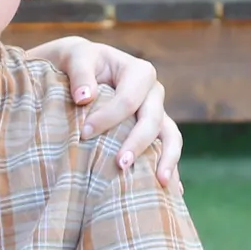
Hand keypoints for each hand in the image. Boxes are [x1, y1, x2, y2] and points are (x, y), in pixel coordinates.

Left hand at [21, 35, 182, 188]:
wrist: (85, 70)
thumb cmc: (79, 64)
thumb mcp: (77, 58)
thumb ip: (80, 74)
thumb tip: (84, 98)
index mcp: (139, 72)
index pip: (129, 99)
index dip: (109, 118)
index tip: (85, 134)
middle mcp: (154, 94)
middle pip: (153, 121)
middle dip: (138, 143)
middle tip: (121, 165)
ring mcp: (158, 114)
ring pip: (171, 137)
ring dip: (167, 160)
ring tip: (161, 183)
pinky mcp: (155, 132)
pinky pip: (168, 150)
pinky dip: (172, 168)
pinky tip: (173, 191)